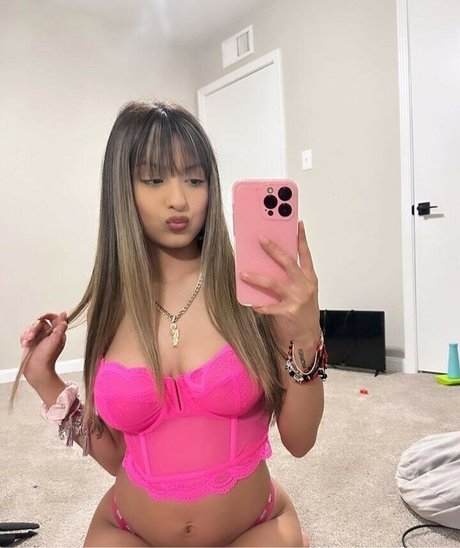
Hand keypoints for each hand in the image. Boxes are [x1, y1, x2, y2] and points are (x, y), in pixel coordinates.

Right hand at [19, 311, 67, 386]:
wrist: (36, 369)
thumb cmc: (47, 357)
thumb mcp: (56, 340)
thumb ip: (61, 326)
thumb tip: (64, 314)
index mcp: (57, 332)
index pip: (53, 317)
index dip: (47, 315)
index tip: (40, 318)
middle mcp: (48, 333)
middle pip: (40, 322)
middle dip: (34, 328)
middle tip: (32, 336)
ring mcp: (39, 337)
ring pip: (31, 327)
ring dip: (28, 334)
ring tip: (28, 342)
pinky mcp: (31, 341)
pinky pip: (25, 334)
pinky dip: (24, 338)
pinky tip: (26, 344)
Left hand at [240, 221, 321, 349]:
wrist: (308, 336)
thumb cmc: (303, 311)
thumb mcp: (303, 291)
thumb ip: (292, 278)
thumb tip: (270, 263)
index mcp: (309, 278)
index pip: (305, 254)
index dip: (301, 239)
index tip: (297, 224)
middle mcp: (305, 286)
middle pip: (288, 263)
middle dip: (273, 250)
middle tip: (260, 239)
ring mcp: (297, 299)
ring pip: (274, 283)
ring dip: (257, 277)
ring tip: (243, 273)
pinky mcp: (288, 312)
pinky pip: (269, 306)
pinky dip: (260, 305)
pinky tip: (253, 305)